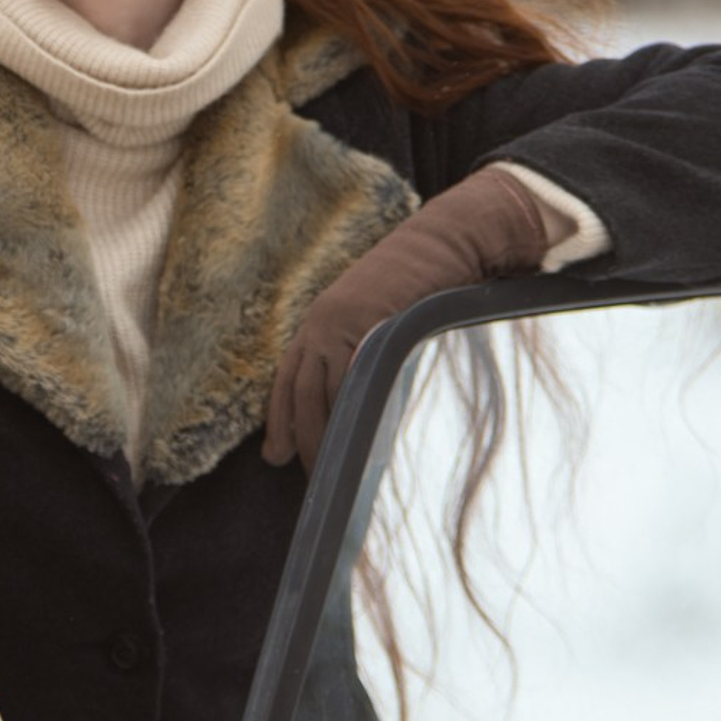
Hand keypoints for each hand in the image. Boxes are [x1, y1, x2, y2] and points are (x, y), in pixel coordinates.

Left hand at [263, 166, 550, 471]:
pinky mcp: (371, 325)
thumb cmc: (420, 283)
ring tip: (340, 471)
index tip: (275, 455)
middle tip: (312, 478)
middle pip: (301, 392)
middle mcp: (321, 322)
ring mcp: (343, 322)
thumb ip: (360, 353)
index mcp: (319, 321)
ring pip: (324, 392)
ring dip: (329, 436)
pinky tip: (361, 439)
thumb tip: (359, 398)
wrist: (445, 242)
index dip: (279, 419)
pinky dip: (355, 411)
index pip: (288, 378)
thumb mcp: (377, 318)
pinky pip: (356, 379)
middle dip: (302, 438)